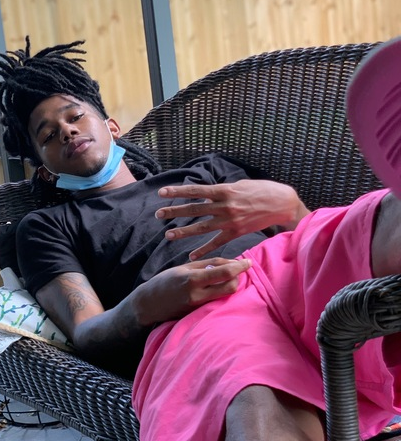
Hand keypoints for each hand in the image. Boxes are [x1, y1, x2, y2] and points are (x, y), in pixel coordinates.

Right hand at [131, 257, 250, 325]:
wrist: (149, 304)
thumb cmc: (165, 282)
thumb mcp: (184, 268)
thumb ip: (207, 265)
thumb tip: (229, 263)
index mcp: (193, 279)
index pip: (224, 273)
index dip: (239, 267)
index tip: (248, 262)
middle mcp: (198, 295)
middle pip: (230, 287)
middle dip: (238, 277)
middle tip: (238, 269)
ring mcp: (199, 306)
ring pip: (226, 295)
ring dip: (232, 284)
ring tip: (228, 276)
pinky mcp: (199, 313)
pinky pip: (218, 301)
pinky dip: (222, 292)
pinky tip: (219, 286)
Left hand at [155, 179, 309, 259]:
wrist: (282, 204)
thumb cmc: (261, 190)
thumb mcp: (240, 185)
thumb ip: (222, 191)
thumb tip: (206, 196)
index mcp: (225, 191)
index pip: (196, 191)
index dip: (178, 192)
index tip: (162, 192)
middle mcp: (225, 206)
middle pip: (194, 210)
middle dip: (174, 212)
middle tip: (158, 214)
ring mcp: (230, 221)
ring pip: (202, 227)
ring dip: (184, 232)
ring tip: (168, 235)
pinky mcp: (236, 232)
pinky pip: (217, 243)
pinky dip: (204, 249)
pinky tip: (191, 255)